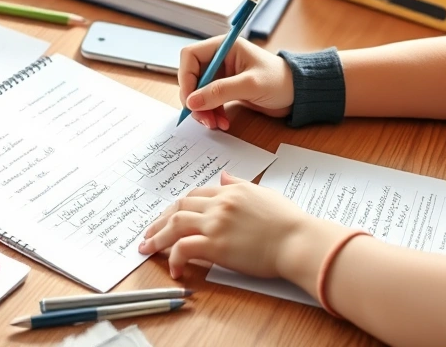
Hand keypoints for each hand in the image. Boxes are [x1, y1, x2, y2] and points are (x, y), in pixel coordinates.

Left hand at [138, 172, 312, 279]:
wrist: (298, 241)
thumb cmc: (289, 222)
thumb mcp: (265, 193)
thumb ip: (241, 185)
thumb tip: (224, 177)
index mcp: (232, 191)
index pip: (196, 194)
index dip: (178, 206)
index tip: (169, 217)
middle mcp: (220, 204)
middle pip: (179, 206)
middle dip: (160, 220)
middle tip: (149, 233)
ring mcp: (216, 224)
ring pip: (174, 224)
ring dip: (157, 237)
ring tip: (147, 248)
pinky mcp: (216, 246)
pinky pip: (183, 248)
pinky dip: (173, 258)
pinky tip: (174, 269)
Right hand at [178, 36, 293, 129]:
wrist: (298, 94)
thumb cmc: (280, 81)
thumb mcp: (250, 85)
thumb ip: (220, 91)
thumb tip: (192, 101)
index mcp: (224, 47)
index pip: (190, 56)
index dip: (185, 77)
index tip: (190, 100)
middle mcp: (220, 59)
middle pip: (192, 77)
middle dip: (195, 99)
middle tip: (202, 118)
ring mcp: (223, 76)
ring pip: (199, 93)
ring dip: (203, 110)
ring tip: (214, 124)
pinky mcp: (227, 90)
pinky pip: (209, 102)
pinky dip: (212, 114)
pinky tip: (222, 123)